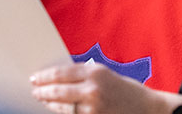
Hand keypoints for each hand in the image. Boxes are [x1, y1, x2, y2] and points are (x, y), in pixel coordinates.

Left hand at [30, 62, 181, 113]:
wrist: (147, 108)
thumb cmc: (123, 88)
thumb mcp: (103, 73)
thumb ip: (82, 74)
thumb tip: (57, 76)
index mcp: (94, 72)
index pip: (61, 73)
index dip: (44, 76)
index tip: (34, 78)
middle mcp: (93, 89)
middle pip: (58, 90)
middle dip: (43, 91)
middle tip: (34, 91)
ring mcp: (94, 108)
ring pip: (63, 107)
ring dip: (50, 104)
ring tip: (43, 101)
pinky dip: (62, 113)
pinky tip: (56, 110)